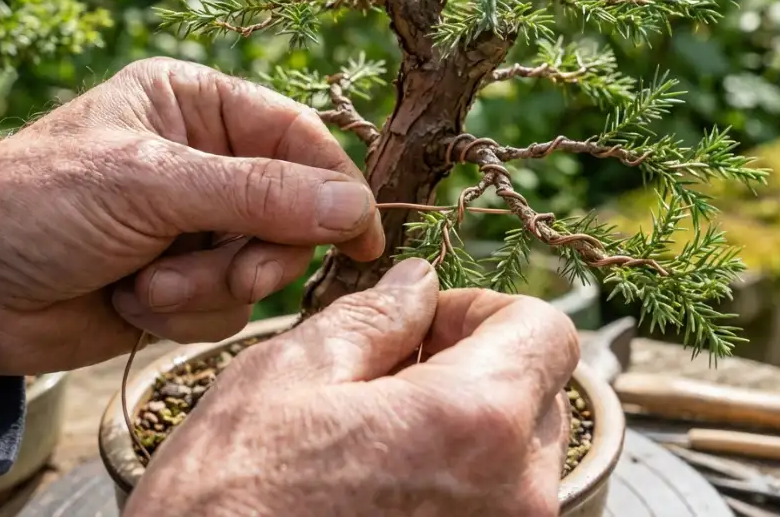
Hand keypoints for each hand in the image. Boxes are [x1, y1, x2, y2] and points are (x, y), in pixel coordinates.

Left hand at [0, 57, 384, 379]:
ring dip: (212, 285)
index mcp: (198, 104)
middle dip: (259, 250)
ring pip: (264, 264)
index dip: (337, 186)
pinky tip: (131, 301)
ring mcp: (196, 222)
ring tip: (149, 285)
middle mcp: (206, 159)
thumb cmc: (38, 205)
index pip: (298, 137)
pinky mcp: (185, 278)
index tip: (365, 236)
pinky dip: (188, 311)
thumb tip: (356, 206)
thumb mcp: (150, 184)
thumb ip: (258, 194)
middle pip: (294, 210)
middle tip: (234, 271)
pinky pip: (231, 303)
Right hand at [126, 258, 579, 516]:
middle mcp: (516, 492)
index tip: (430, 323)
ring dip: (467, 429)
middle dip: (477, 367)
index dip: (488, 310)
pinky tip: (385, 484)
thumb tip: (417, 285)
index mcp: (477, 421)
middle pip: (538, 392)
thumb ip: (374, 317)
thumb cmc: (230, 503)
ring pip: (519, 454)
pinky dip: (459, 482)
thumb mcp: (287, 378)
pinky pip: (497, 506)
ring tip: (380, 439)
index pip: (549, 331)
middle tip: (393, 377)